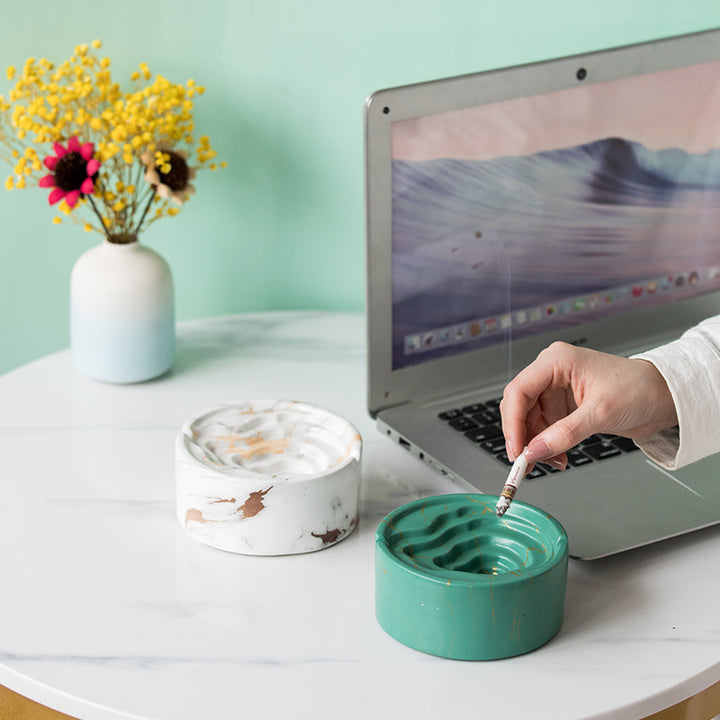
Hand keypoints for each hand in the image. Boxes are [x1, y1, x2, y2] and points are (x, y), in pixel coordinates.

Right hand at [499, 341, 677, 466]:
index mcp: (556, 361)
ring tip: (552, 461)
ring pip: (530, 420)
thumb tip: (535, 451)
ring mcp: (557, 390)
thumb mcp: (601, 412)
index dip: (512, 422)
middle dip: (523, 436)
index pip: (519, 391)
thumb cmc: (640, 388)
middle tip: (526, 461)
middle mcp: (552, 373)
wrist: (664, 396)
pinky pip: (544, 427)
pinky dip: (548, 444)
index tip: (517, 449)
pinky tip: (558, 456)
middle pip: (520, 406)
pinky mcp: (564, 406)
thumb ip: (564, 433)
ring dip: (537, 444)